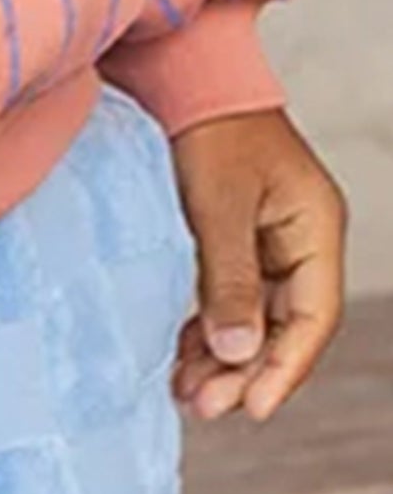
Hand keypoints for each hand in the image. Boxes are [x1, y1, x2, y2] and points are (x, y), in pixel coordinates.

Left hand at [171, 109, 346, 423]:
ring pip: (253, 323)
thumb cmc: (209, 133)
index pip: (313, 317)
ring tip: (185, 395)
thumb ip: (228, 279)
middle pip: (283, 328)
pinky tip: (179, 364)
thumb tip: (238, 353)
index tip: (250, 409)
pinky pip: (228, 306)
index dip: (284, 368)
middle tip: (203, 409)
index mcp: (315, 229)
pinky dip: (205, 337)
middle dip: (245, 373)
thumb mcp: (219, 207)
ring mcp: (267, 247)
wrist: (186, 84)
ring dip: (223, 362)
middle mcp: (299, 243)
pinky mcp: (234, 248)